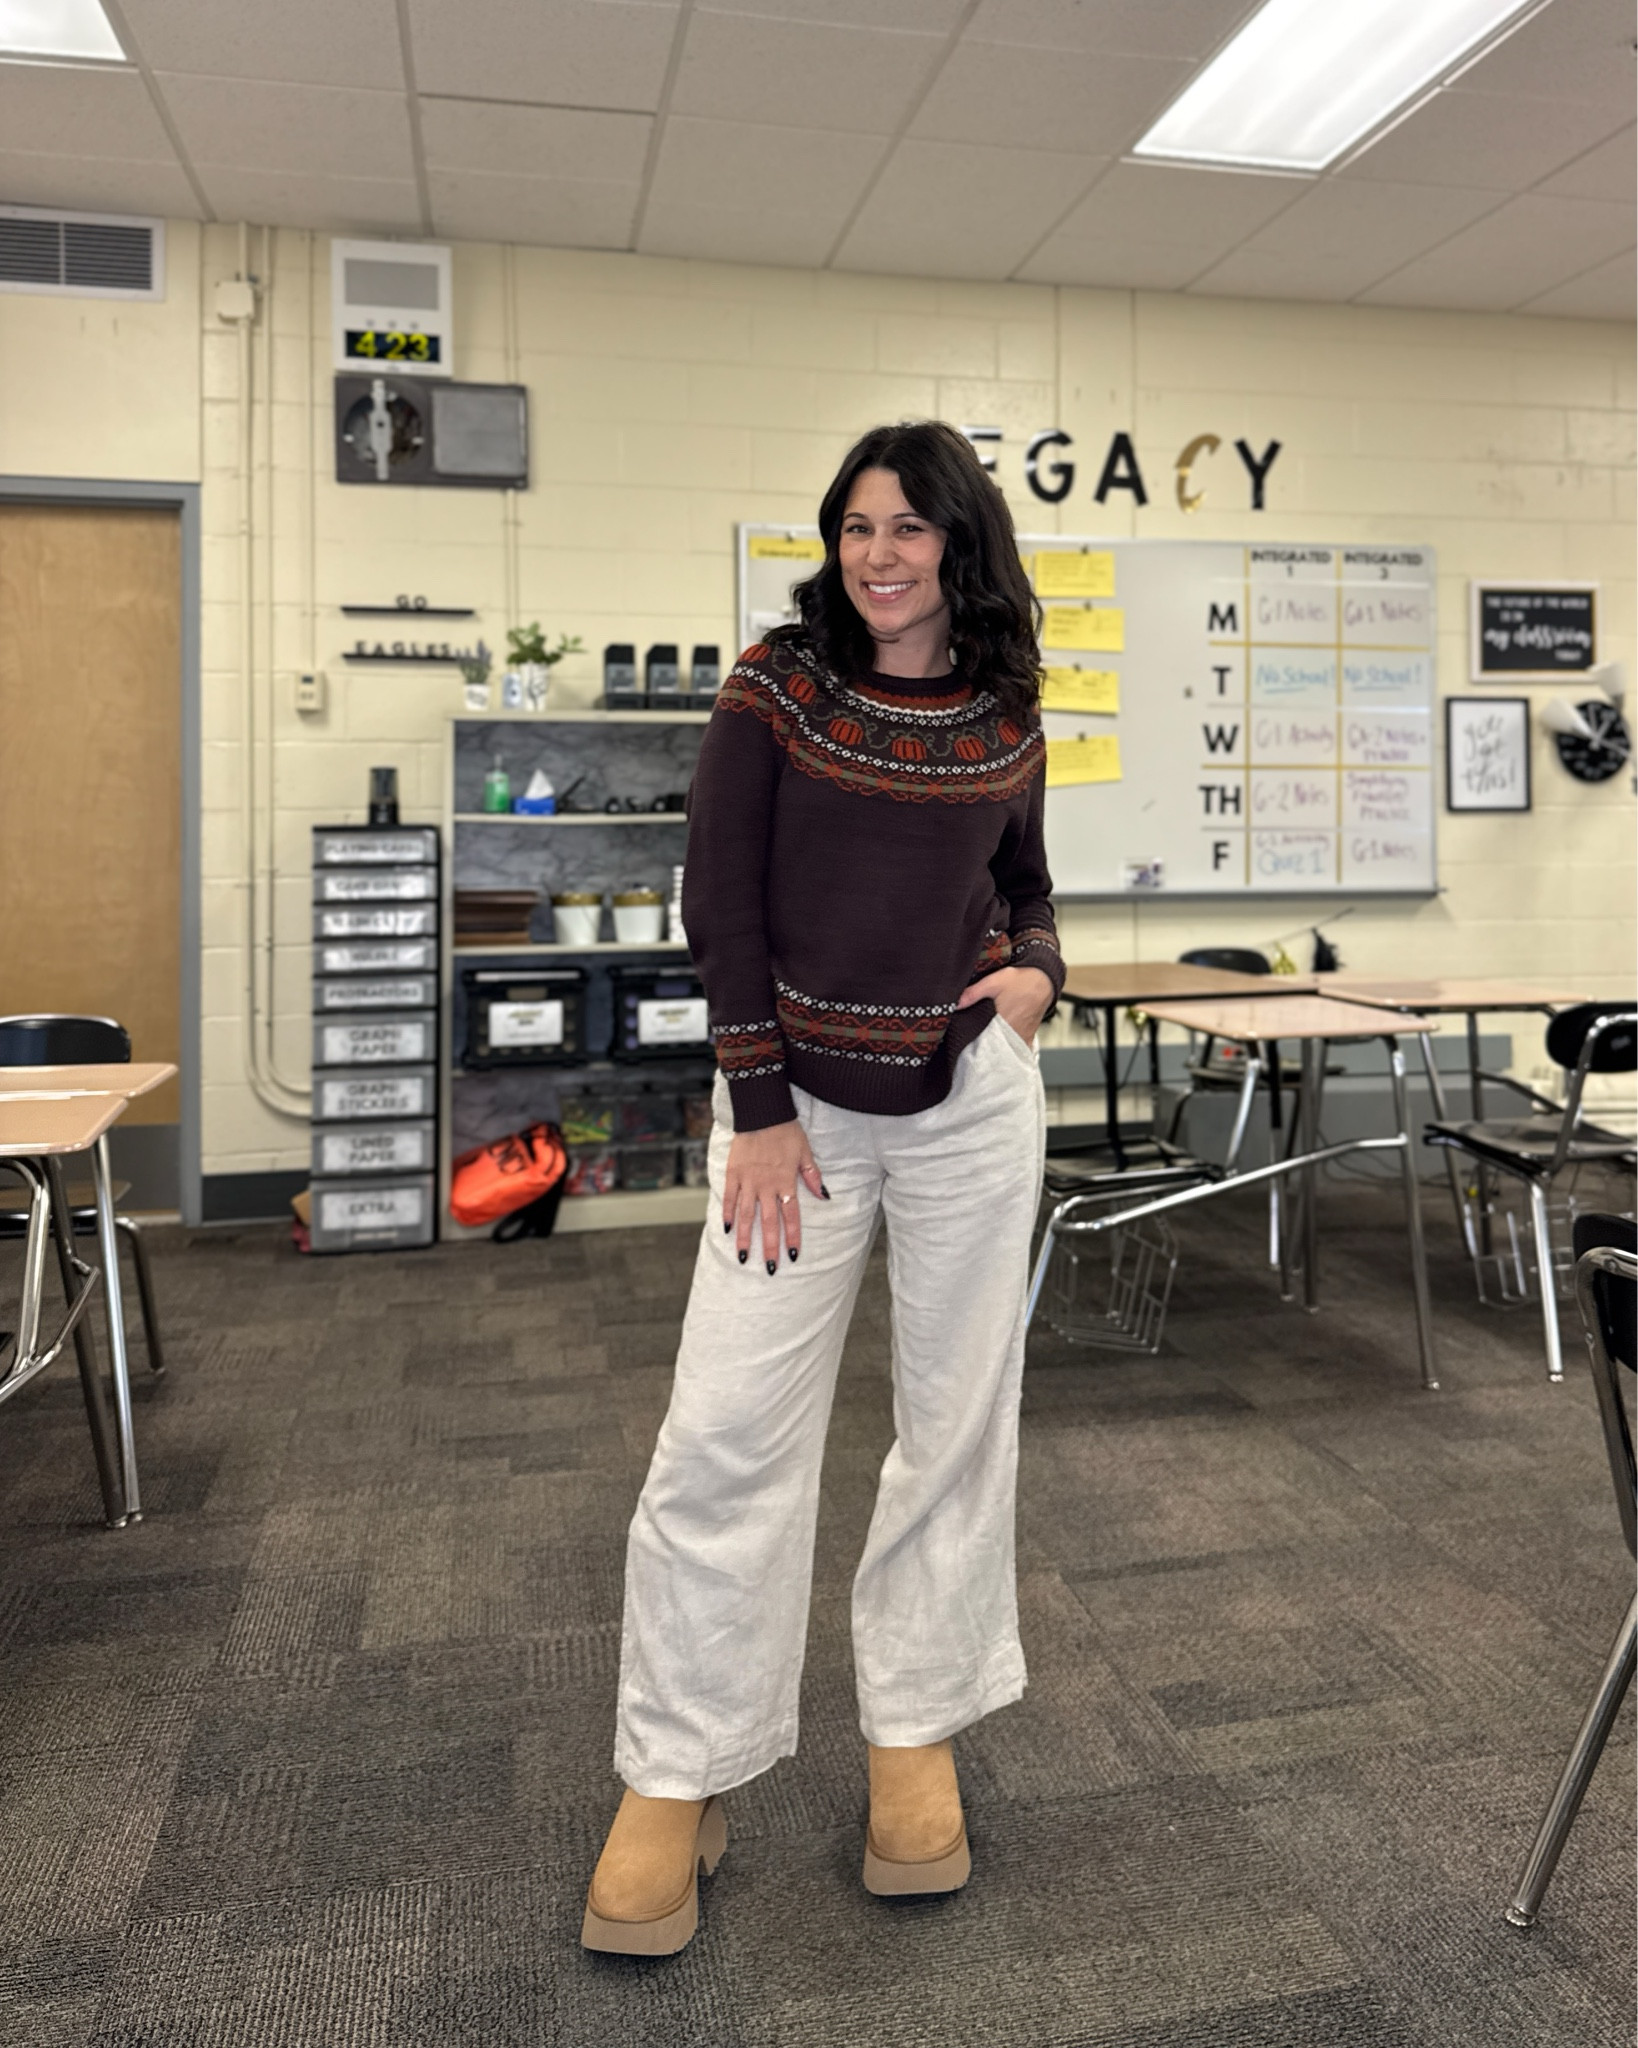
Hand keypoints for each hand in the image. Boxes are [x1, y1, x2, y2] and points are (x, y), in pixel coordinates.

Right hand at [724, 1120, 825, 1273]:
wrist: (762, 1111)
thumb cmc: (786, 1131)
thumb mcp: (805, 1152)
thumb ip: (813, 1176)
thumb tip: (825, 1196)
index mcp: (786, 1182)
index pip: (791, 1216)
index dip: (792, 1237)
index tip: (793, 1256)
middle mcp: (766, 1185)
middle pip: (768, 1222)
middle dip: (769, 1247)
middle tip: (770, 1268)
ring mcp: (747, 1181)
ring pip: (745, 1215)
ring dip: (745, 1237)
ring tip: (744, 1257)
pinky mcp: (733, 1173)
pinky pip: (728, 1198)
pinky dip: (727, 1214)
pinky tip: (726, 1230)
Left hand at [956, 964, 1053, 1044]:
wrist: (1044, 980)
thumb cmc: (1020, 981)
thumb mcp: (993, 982)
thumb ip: (973, 994)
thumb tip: (955, 1004)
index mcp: (1002, 1022)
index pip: (984, 1041)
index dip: (973, 1044)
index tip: (965, 1045)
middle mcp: (1013, 1032)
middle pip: (994, 1047)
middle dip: (984, 1047)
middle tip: (973, 1047)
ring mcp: (1022, 1035)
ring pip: (1006, 1048)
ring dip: (997, 1048)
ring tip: (987, 1045)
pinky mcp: (1028, 1035)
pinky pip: (1018, 1047)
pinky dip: (1011, 1049)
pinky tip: (1003, 1047)